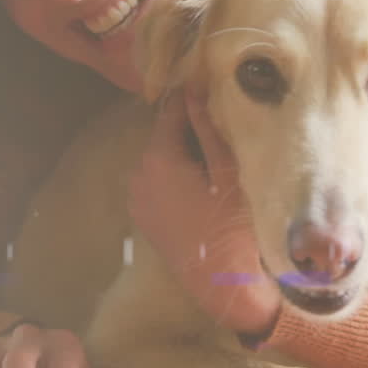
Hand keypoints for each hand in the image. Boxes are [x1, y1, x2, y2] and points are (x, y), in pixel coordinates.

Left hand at [128, 88, 282, 337]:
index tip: (208, 84)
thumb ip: (209, 128)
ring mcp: (137, 196)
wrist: (222, 283)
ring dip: (181, 150)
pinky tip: (200, 178)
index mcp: (159, 158)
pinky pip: (156, 180)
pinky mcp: (143, 214)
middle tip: (219, 118)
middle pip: (163, 134)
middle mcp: (139, 173)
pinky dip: (174, 173)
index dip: (190, 95)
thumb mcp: (227, 171)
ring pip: (160, 157)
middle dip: (187, 125)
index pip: (170, 110)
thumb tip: (196, 91)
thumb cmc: (231, 225)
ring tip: (213, 150)